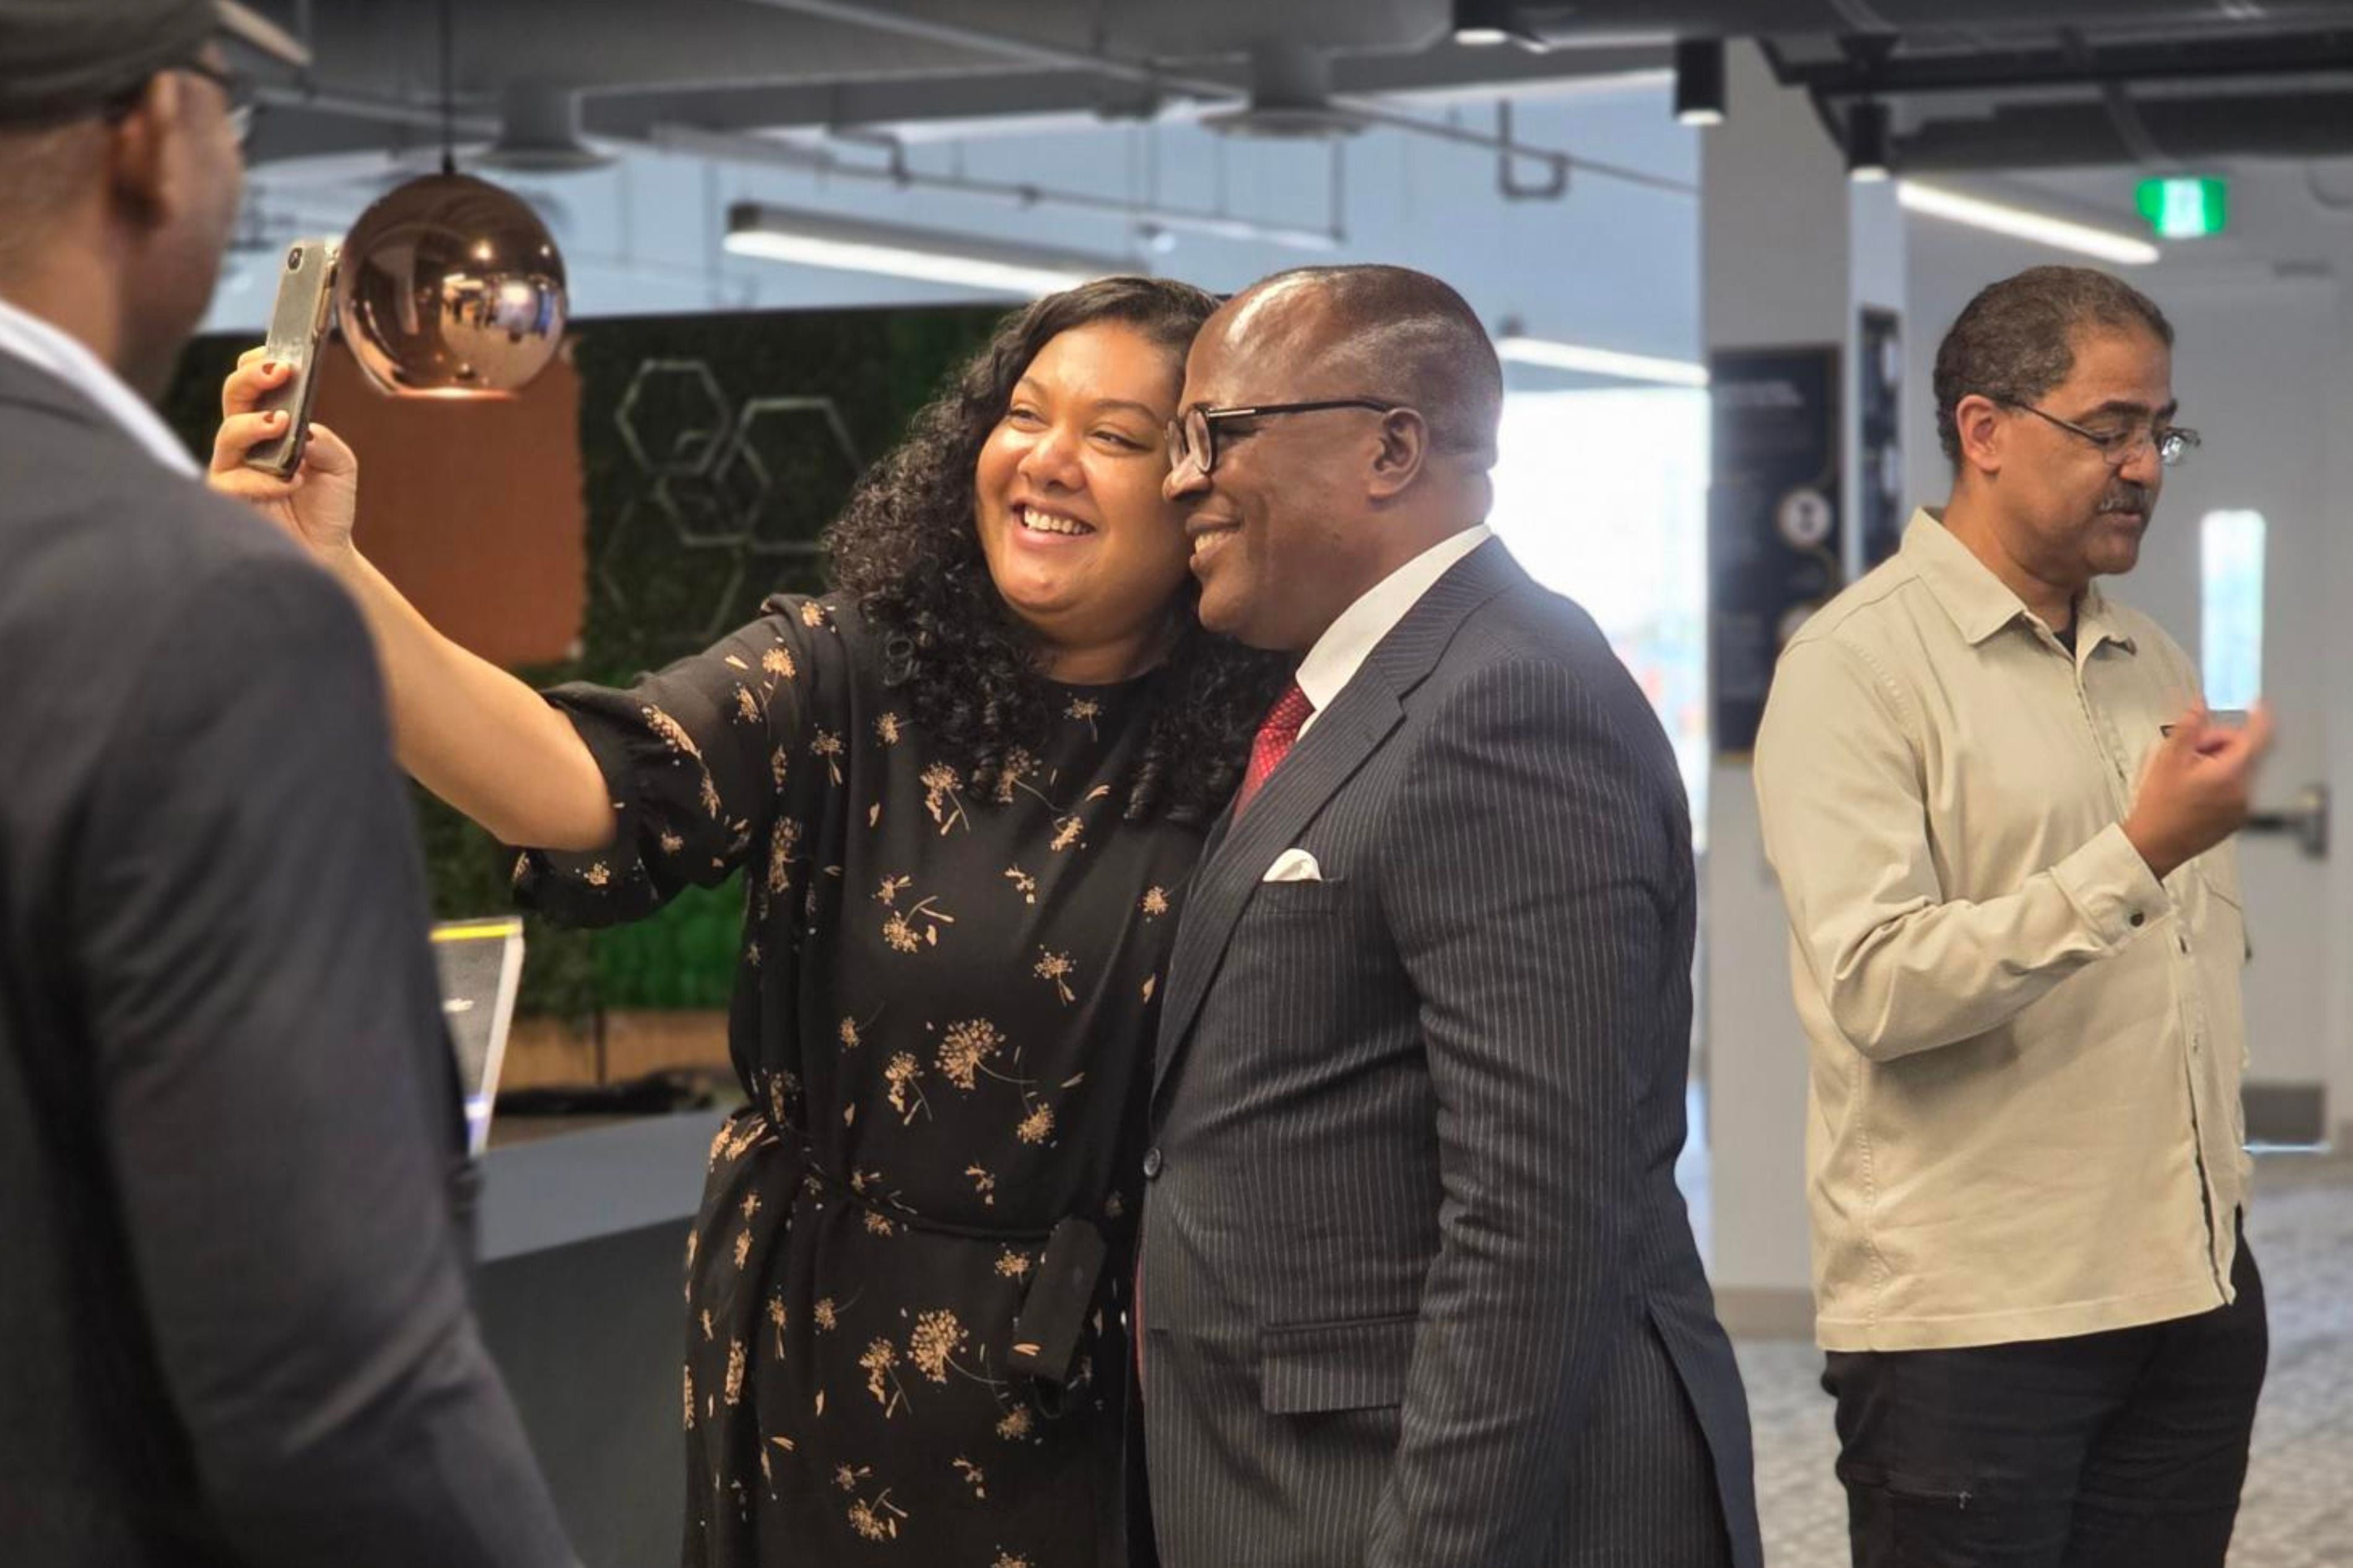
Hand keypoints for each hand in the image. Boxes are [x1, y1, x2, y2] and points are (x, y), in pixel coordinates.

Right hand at [207, 347, 360, 568]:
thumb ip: (325, 441)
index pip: (253, 385)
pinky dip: (262, 479)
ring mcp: (233, 468)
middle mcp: (246, 441)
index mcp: (269, 425)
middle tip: (279, 371)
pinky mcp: (228, 498)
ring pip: (226, 435)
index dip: (259, 365)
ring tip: (280, 424)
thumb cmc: (328, 505)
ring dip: (252, 425)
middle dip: (251, 379)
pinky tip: (289, 482)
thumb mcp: (340, 466)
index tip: (281, 355)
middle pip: (232, 397)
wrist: (325, 550)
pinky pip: (233, 480)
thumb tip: (303, 428)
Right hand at [2122, 701, 2275, 880]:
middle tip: (2192, 750)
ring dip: (2220, 763)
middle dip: (2220, 744)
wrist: (2155, 845)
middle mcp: (2244, 790)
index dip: (2258, 717)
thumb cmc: (2159, 807)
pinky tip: (2196, 790)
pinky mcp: (2237, 818)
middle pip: (2245, 752)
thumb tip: (2200, 705)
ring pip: (2240, 770)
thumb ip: (2188, 728)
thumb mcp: (2167, 759)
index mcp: (2230, 773)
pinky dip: (2222, 781)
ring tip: (2189, 774)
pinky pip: (2237, 788)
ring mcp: (2243, 807)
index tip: (2255, 705)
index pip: (2257, 737)